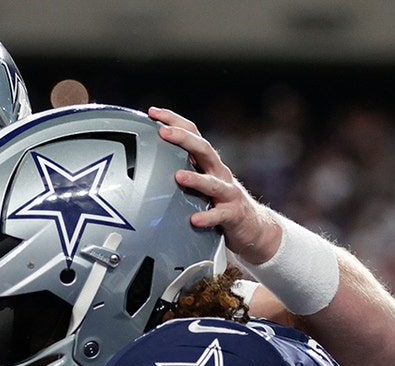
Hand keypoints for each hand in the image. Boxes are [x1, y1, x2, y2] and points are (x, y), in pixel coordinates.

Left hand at [148, 106, 281, 263]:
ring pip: (212, 183)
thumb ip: (178, 171)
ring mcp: (227, 192)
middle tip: (163, 132)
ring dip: (195, 179)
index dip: (174, 120)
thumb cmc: (217, 202)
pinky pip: (219, 215)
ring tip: (178, 177)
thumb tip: (142, 166)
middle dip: (183, 138)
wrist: (252, 225)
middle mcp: (218, 172)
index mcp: (207, 162)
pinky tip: (194, 220)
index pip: (192, 134)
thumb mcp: (199, 182)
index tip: (152, 112)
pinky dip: (207, 216)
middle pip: (203, 149)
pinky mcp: (233, 213)